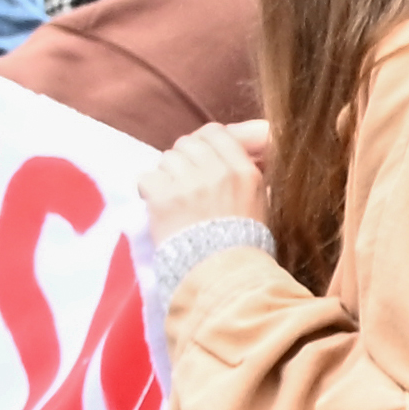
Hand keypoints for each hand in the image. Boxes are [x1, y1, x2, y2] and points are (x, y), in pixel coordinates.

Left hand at [135, 115, 266, 241]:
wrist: (222, 276)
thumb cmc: (245, 245)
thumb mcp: (261, 203)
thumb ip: (250, 172)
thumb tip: (244, 149)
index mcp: (243, 171)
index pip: (215, 133)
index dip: (205, 143)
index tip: (202, 158)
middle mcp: (217, 171)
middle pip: (188, 143)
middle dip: (185, 159)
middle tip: (186, 181)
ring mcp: (188, 183)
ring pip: (167, 159)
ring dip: (168, 175)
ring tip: (175, 199)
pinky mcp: (162, 197)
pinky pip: (147, 177)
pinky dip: (150, 191)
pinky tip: (160, 207)